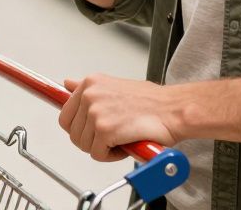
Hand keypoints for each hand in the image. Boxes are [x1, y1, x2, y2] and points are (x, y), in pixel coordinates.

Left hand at [58, 75, 180, 161]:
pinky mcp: (105, 129)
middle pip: (73, 132)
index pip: (66, 114)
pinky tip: (127, 145)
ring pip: (84, 145)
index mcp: (91, 83)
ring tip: (123, 139)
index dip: (80, 129)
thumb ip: (89, 89)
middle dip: (91, 141)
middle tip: (112, 138)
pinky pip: (97, 154)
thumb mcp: (115, 86)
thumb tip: (67, 84)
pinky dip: (112, 156)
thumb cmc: (153, 102)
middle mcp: (90, 94)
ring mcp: (96, 111)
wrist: (175, 109)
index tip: (92, 133)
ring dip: (103, 148)